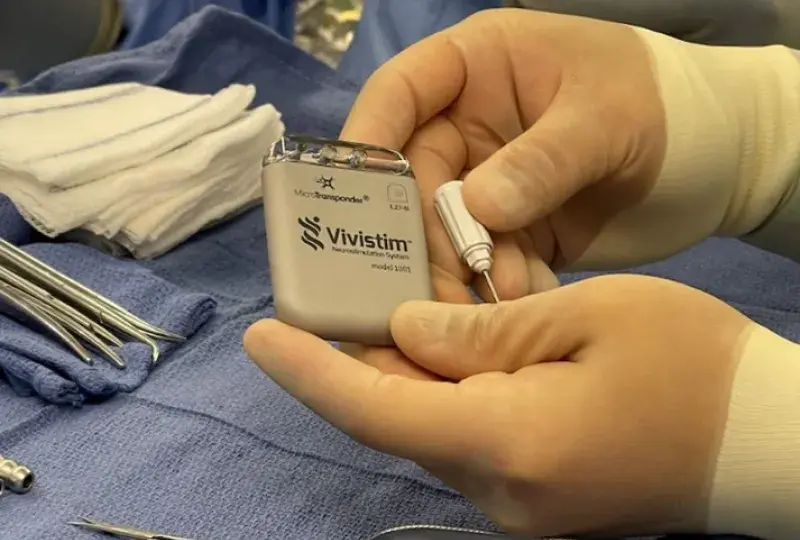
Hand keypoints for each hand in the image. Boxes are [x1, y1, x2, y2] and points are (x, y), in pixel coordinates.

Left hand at [244, 274, 755, 536]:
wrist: (763, 442)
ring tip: (385, 310)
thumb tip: (405, 335)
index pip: (377, 411)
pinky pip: (467, 442)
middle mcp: (500, 493)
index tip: (260, 338)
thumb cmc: (690, 365)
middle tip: (330, 299)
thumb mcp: (587, 316)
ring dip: (404, 375)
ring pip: (431, 430)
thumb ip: (485, 329)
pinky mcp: (536, 500)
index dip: (311, 374)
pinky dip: (445, 395)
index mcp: (510, 441)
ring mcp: (518, 506)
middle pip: (400, 419)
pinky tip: (447, 351)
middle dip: (358, 362)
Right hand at [340, 9, 798, 303]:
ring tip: (503, 298)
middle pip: (410, 180)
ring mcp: (485, 182)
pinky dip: (495, 287)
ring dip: (460, 271)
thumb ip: (543, 159)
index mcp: (478, 68)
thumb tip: (478, 209)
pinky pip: (481, 263)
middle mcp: (467, 125)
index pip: (400, 93)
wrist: (718, 157)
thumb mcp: (607, 118)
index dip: (368, 142)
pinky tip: (525, 299)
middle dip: (421, 235)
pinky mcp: (507, 231)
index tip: (353, 199)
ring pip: (441, 231)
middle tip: (434, 286)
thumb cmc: (665, 105)